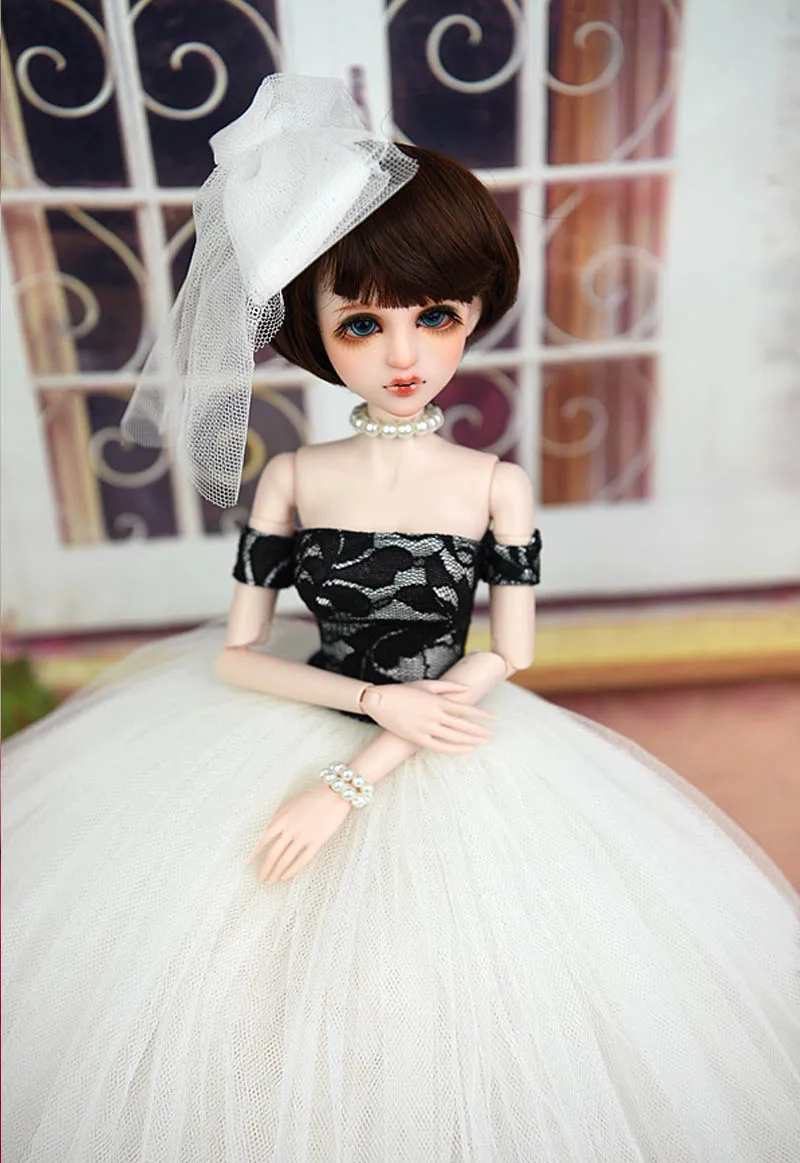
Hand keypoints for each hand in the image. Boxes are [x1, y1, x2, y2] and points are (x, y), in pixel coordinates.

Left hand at [249, 784, 350, 884]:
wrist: (335, 793)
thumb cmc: (313, 797)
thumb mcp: (291, 805)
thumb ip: (279, 818)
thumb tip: (268, 833)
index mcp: (282, 818)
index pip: (263, 839)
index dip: (254, 852)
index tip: (247, 863)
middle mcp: (290, 828)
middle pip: (273, 853)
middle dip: (265, 868)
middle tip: (261, 878)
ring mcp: (303, 836)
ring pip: (285, 859)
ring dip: (276, 872)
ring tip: (271, 881)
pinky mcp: (317, 842)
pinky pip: (302, 860)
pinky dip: (292, 871)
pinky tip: (285, 878)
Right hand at [360, 680, 492, 751]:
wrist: (379, 701)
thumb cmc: (402, 690)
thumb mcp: (426, 684)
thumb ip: (448, 687)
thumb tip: (466, 689)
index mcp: (437, 701)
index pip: (464, 709)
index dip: (479, 714)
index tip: (490, 718)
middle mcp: (434, 715)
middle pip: (462, 725)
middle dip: (478, 730)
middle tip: (491, 735)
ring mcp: (426, 728)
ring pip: (454, 737)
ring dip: (470, 740)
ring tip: (482, 743)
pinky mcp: (417, 738)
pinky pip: (440, 747)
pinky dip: (454, 749)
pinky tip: (465, 749)